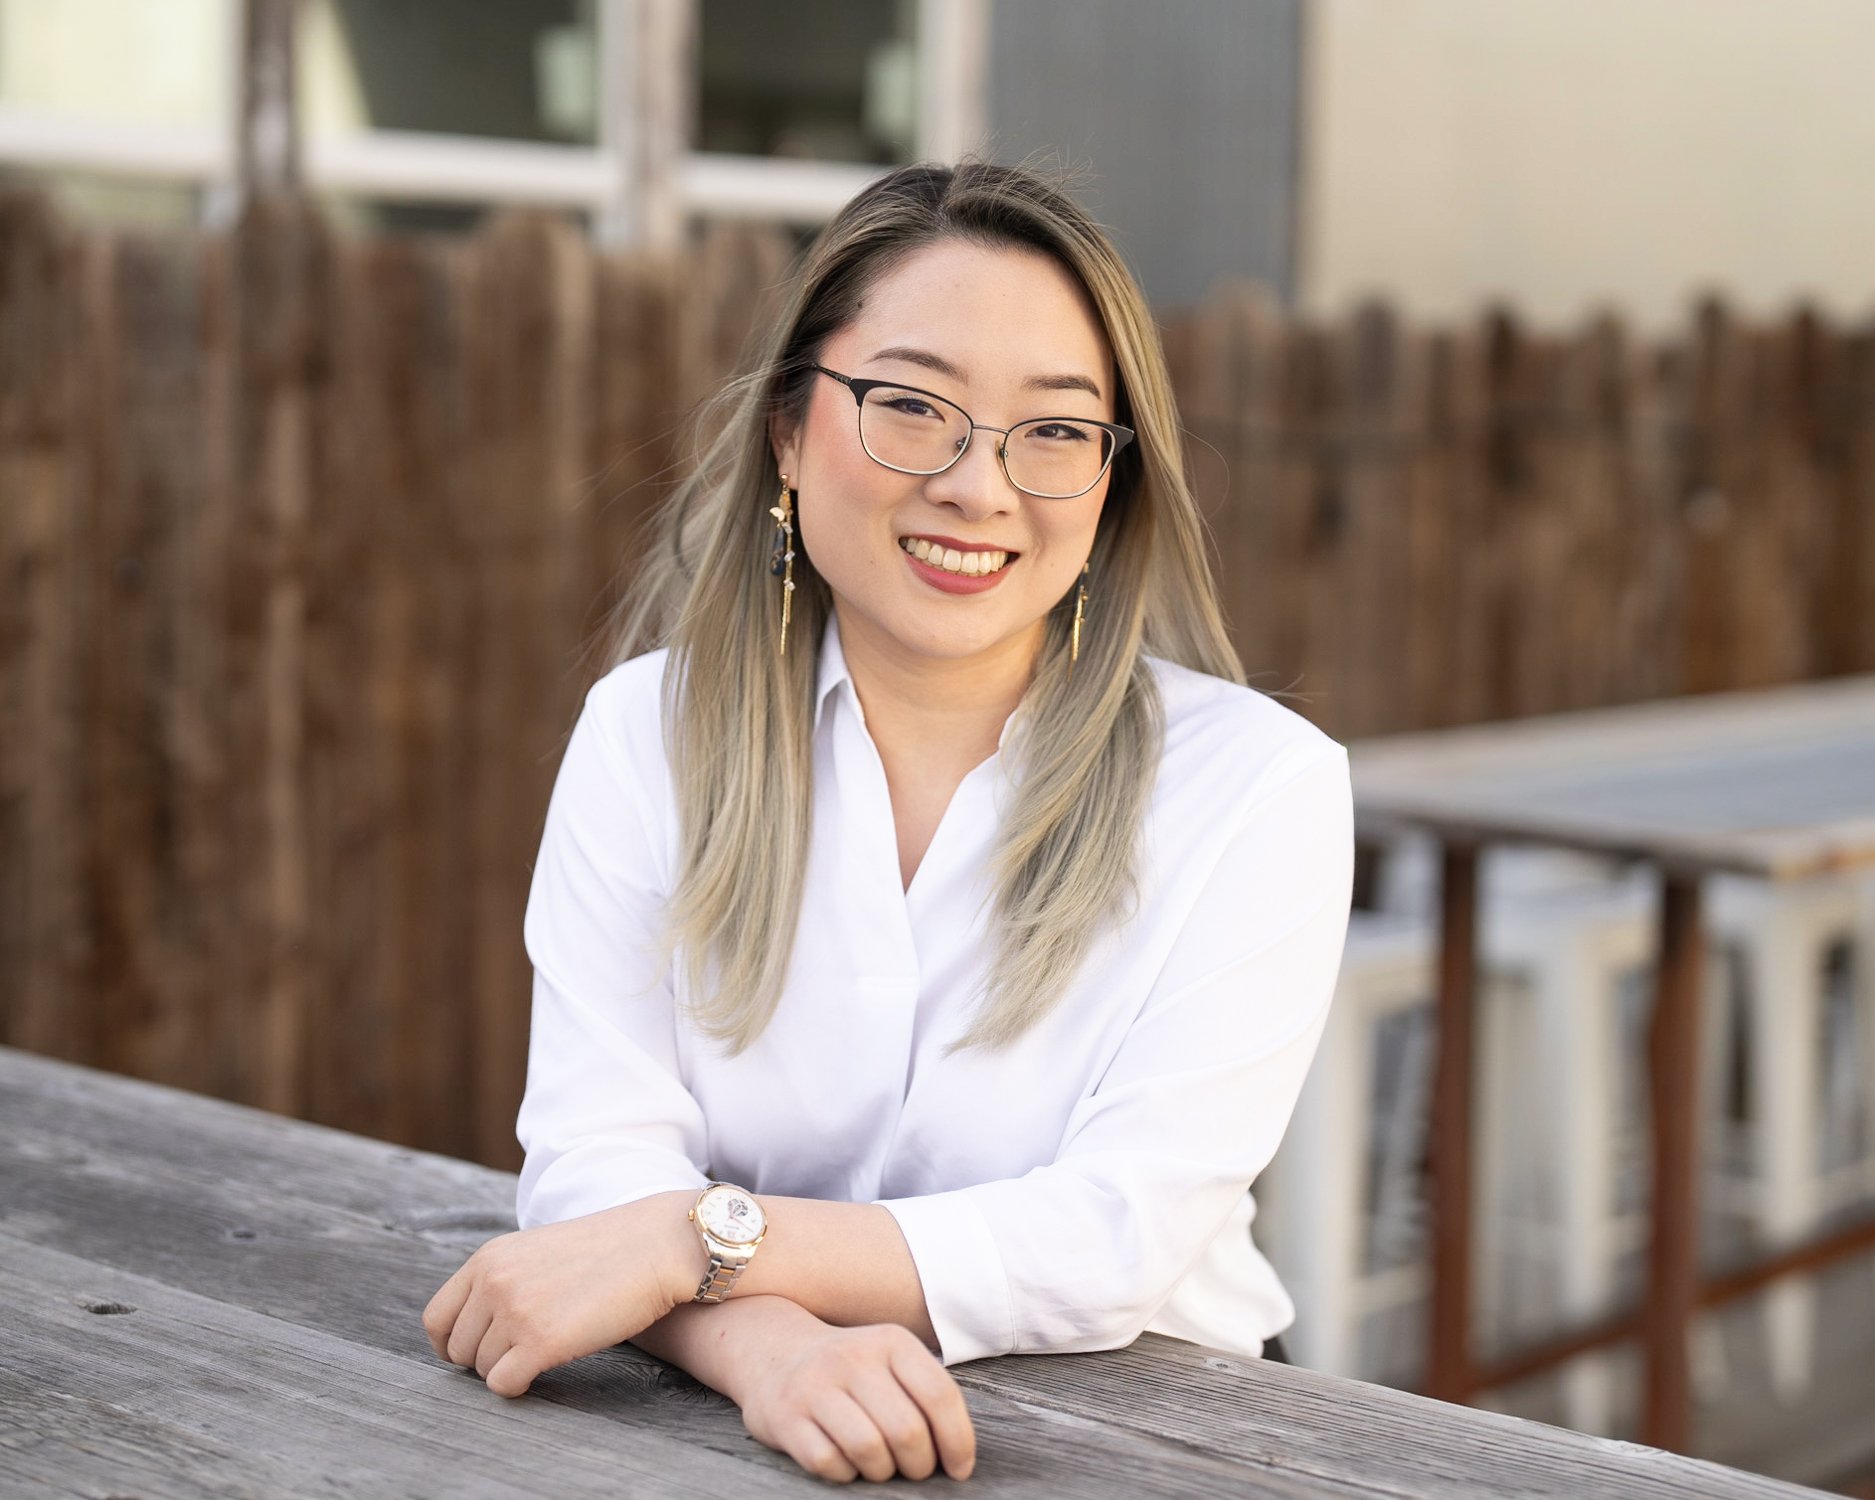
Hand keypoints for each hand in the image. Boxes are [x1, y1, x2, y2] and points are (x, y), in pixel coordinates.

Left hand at [422, 1194, 697, 1397]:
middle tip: (521, 1352)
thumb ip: (503, 1278)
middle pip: (459, 1349)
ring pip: (482, 1370)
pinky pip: (504, 1384)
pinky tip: (544, 1369)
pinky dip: (519, 1386)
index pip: (437, 1318)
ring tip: (544, 1351)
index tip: (473, 1352)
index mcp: (488, 1258)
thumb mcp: (538, 1250)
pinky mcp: (541, 1342)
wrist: (658, 1246)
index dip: (451, 1343)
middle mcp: (493, 1283)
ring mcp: (515, 1312)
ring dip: (509, 1368)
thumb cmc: (608, 1251)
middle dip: (485, 1358)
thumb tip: (480, 1326)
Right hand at [734, 1319, 975, 1483]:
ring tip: (881, 1465)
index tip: (959, 1469)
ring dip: (883, 1472)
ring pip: (870, 1450)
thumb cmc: (851, 1371)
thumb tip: (958, 1458)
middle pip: (907, 1431)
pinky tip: (846, 1461)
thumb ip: (924, 1395)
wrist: (774, 1354)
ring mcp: (814, 1386)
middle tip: (915, 1469)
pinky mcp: (784, 1417)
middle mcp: (852, 1357)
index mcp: (891, 1340)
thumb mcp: (890, 1361)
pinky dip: (846, 1474)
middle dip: (920, 1465)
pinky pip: (830, 1463)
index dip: (958, 1441)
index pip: (939, 1395)